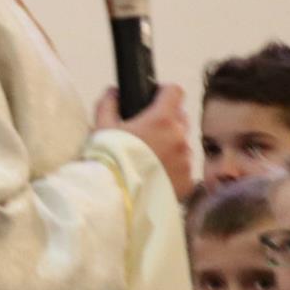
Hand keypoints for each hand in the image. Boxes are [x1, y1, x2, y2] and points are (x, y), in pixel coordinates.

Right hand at [97, 84, 193, 199]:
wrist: (113, 197)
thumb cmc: (107, 160)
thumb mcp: (101, 126)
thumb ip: (109, 103)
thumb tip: (114, 91)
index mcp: (162, 119)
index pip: (175, 91)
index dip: (164, 92)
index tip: (154, 99)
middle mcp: (180, 137)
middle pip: (181, 118)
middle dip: (167, 121)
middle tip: (147, 132)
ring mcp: (187, 161)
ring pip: (183, 144)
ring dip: (171, 146)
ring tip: (150, 159)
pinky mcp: (188, 181)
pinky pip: (184, 168)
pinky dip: (173, 169)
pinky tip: (155, 175)